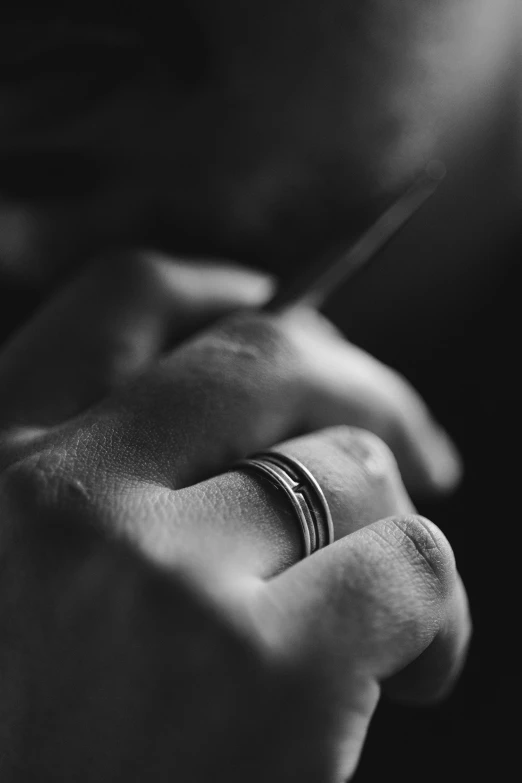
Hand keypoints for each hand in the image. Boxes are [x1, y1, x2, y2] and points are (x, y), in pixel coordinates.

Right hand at [0, 254, 469, 779]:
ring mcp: (162, 577)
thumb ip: (100, 491)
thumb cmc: (28, 745)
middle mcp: (63, 496)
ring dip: (396, 524)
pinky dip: (437, 612)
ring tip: (392, 611)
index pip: (125, 303)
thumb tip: (242, 434)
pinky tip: (412, 673)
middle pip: (267, 357)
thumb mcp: (19, 582)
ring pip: (356, 465)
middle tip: (411, 438)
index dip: (213, 289)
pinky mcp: (263, 674)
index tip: (270, 302)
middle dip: (360, 381)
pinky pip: (410, 567)